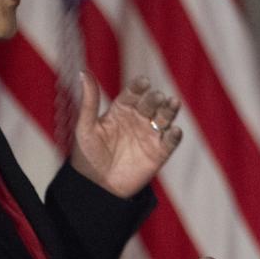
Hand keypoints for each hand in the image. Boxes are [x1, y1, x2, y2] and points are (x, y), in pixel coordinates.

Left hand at [70, 72, 181, 197]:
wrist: (95, 187)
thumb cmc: (87, 155)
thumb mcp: (85, 127)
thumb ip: (89, 101)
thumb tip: (84, 71)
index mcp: (121, 110)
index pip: (133, 94)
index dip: (138, 87)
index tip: (143, 82)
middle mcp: (138, 119)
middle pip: (151, 104)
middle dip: (155, 99)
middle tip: (157, 96)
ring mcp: (149, 135)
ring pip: (164, 118)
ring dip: (170, 111)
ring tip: (173, 103)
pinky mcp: (158, 153)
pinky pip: (170, 142)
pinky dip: (174, 136)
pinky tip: (175, 130)